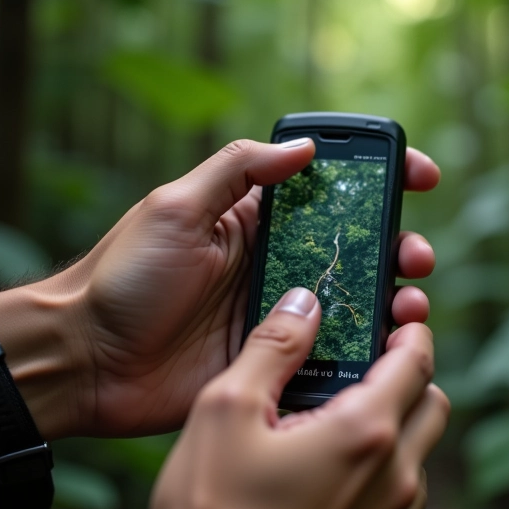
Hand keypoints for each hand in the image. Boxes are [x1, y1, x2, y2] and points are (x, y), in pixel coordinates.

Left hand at [0, 140, 438, 446]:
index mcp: (255, 220)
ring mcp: (280, 314)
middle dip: (399, 244)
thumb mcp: (175, 207)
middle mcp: (276, 263)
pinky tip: (386, 347)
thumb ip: (237, 170)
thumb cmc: (124, 276)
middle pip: (356, 247)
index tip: (420, 176)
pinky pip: (333, 350)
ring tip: (410, 302)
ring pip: (355, 300)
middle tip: (415, 255)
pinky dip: (366, 347)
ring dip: (394, 294)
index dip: (379, 179)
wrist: (88, 361)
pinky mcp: (276, 358)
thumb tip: (303, 148)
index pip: (329, 190)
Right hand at [43, 289, 448, 508]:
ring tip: (349, 421)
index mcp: (365, 433)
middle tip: (374, 366)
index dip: (413, 334)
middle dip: (414, 377)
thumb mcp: (227, 408)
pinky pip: (403, 500)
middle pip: (434, 405)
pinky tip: (337, 475)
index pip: (418, 363)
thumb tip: (304, 300)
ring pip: (422, 455)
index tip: (401, 321)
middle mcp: (395, 480)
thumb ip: (273, 346)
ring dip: (402, 427)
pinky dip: (387, 473)